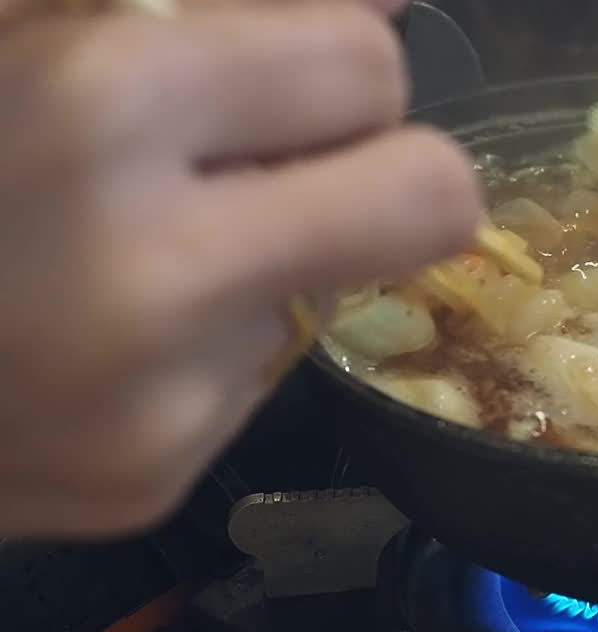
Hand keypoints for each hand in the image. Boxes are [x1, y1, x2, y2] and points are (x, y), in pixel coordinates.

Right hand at [0, 0, 481, 536]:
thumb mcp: (29, 34)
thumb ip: (198, 11)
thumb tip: (380, 5)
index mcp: (95, 105)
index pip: (367, 68)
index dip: (339, 57)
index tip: (297, 66)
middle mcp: (149, 275)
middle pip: (429, 197)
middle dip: (383, 157)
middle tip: (294, 146)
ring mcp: (156, 408)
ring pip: (343, 287)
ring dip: (280, 247)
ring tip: (144, 239)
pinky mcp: (149, 488)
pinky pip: (259, 372)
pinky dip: (211, 332)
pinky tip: (103, 321)